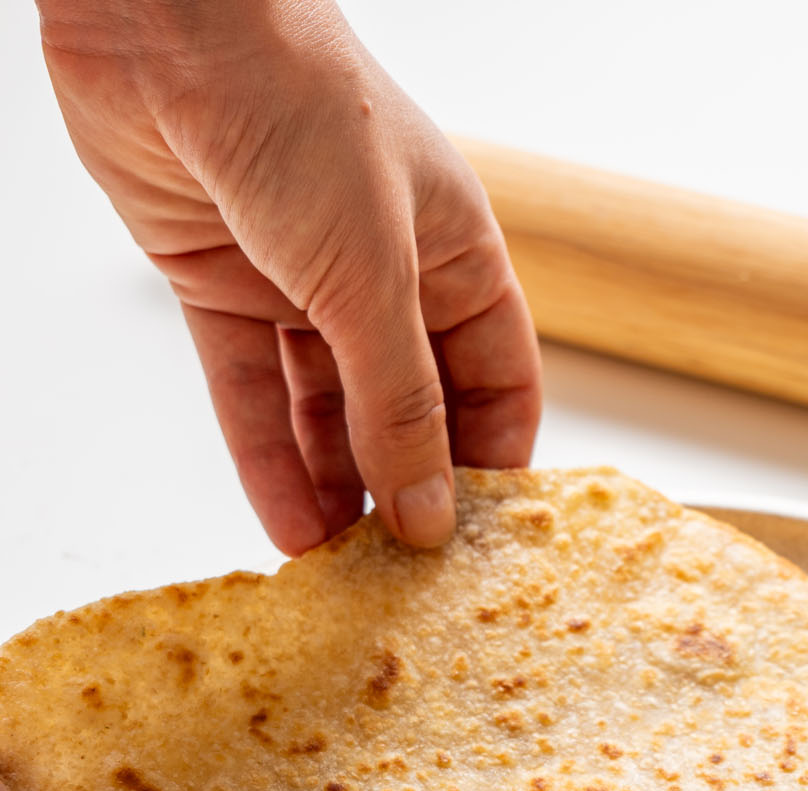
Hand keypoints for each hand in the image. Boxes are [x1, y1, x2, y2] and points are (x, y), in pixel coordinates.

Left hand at [38, 0, 541, 552]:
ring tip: (343, 573)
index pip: (499, 385)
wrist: (167, 22)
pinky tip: (287, 526)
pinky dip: (267, 459)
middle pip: (412, 411)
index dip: (493, 466)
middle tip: (406, 576)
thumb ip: (401, 403)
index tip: (480, 547)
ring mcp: (303, 286)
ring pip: (329, 415)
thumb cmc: (300, 107)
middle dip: (409, 490)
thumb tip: (429, 512)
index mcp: (456, 257)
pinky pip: (252, 395)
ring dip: (336, 489)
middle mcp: (387, 277)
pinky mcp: (224, 290)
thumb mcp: (372, 277)